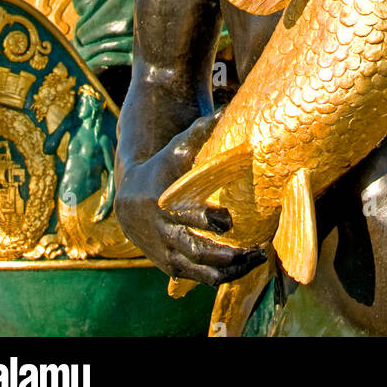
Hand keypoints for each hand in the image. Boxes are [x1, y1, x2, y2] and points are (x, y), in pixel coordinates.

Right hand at [115, 114, 266, 287]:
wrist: (129, 199)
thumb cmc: (161, 169)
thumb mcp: (176, 149)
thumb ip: (200, 131)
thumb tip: (226, 109)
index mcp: (161, 203)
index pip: (184, 216)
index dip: (206, 220)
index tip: (228, 220)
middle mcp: (162, 232)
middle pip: (196, 251)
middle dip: (228, 254)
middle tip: (257, 249)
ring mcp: (165, 253)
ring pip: (199, 271)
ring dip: (230, 270)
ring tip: (257, 258)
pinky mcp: (169, 266)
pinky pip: (197, 278)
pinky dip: (222, 276)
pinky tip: (244, 266)